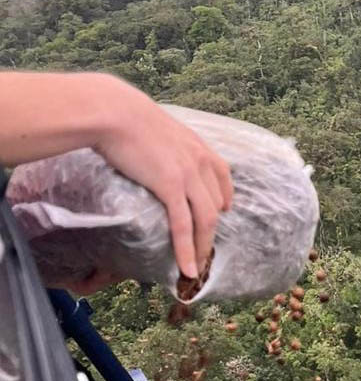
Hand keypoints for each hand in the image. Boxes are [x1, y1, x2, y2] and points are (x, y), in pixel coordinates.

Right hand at [92, 77, 232, 278]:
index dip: (224, 197)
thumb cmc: (127, 117)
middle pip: (215, 205)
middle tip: (204, 249)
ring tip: (197, 267)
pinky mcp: (171, 187)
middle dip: (211, 230)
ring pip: (205, 220)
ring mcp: (189, 176)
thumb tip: (153, 152)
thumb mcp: (158, 129)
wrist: (116, 112)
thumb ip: (165, 144)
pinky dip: (187, 250)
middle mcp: (201, 162)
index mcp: (199, 147)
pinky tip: (188, 268)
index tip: (223, 211)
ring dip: (202, 247)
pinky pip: (183, 225)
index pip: (223, 176)